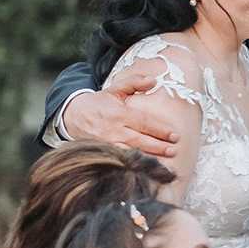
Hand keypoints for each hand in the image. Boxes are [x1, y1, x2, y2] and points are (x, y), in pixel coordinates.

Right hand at [62, 62, 179, 157]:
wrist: (72, 116)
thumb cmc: (99, 103)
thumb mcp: (116, 89)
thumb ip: (134, 83)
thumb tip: (154, 80)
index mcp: (118, 113)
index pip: (144, 123)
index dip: (160, 130)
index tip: (175, 135)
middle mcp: (112, 129)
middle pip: (140, 140)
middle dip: (158, 146)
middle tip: (174, 150)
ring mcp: (106, 143)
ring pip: (131, 152)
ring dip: (149, 157)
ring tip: (166, 161)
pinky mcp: (102, 152)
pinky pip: (121, 159)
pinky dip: (134, 163)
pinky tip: (147, 167)